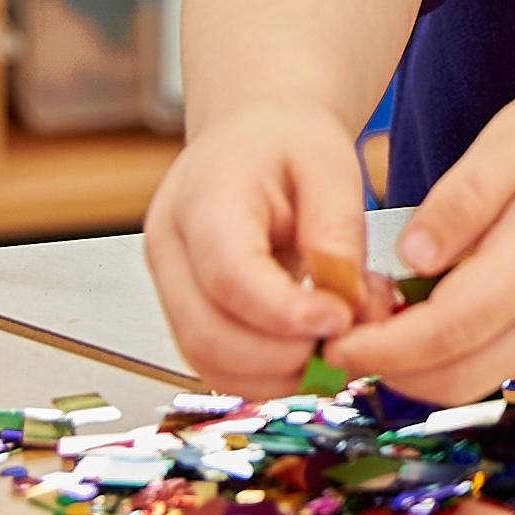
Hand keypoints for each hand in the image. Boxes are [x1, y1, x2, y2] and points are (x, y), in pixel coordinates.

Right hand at [144, 106, 375, 393]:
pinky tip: (310, 354)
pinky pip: (215, 363)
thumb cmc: (290, 144)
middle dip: (281, 358)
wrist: (252, 138)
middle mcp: (169, 247)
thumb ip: (337, 232)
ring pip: (206, 360)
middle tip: (345, 347)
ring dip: (275, 376)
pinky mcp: (183, 311)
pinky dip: (264, 375)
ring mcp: (168, 284)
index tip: (341, 320)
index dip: (285, 311)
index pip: (229, 274)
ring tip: (334, 352)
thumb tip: (346, 303)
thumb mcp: (331, 165)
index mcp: (203, 198)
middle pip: (207, 333)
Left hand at [330, 72, 514, 403]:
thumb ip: (463, 198)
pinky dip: (442, 356)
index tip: (333, 338)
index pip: (452, 327)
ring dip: (413, 368)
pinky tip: (415, 313)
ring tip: (374, 315)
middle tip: (341, 326)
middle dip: (388, 369)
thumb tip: (409, 257)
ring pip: (472, 381)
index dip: (385, 345)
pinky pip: (489, 362)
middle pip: (458, 378)